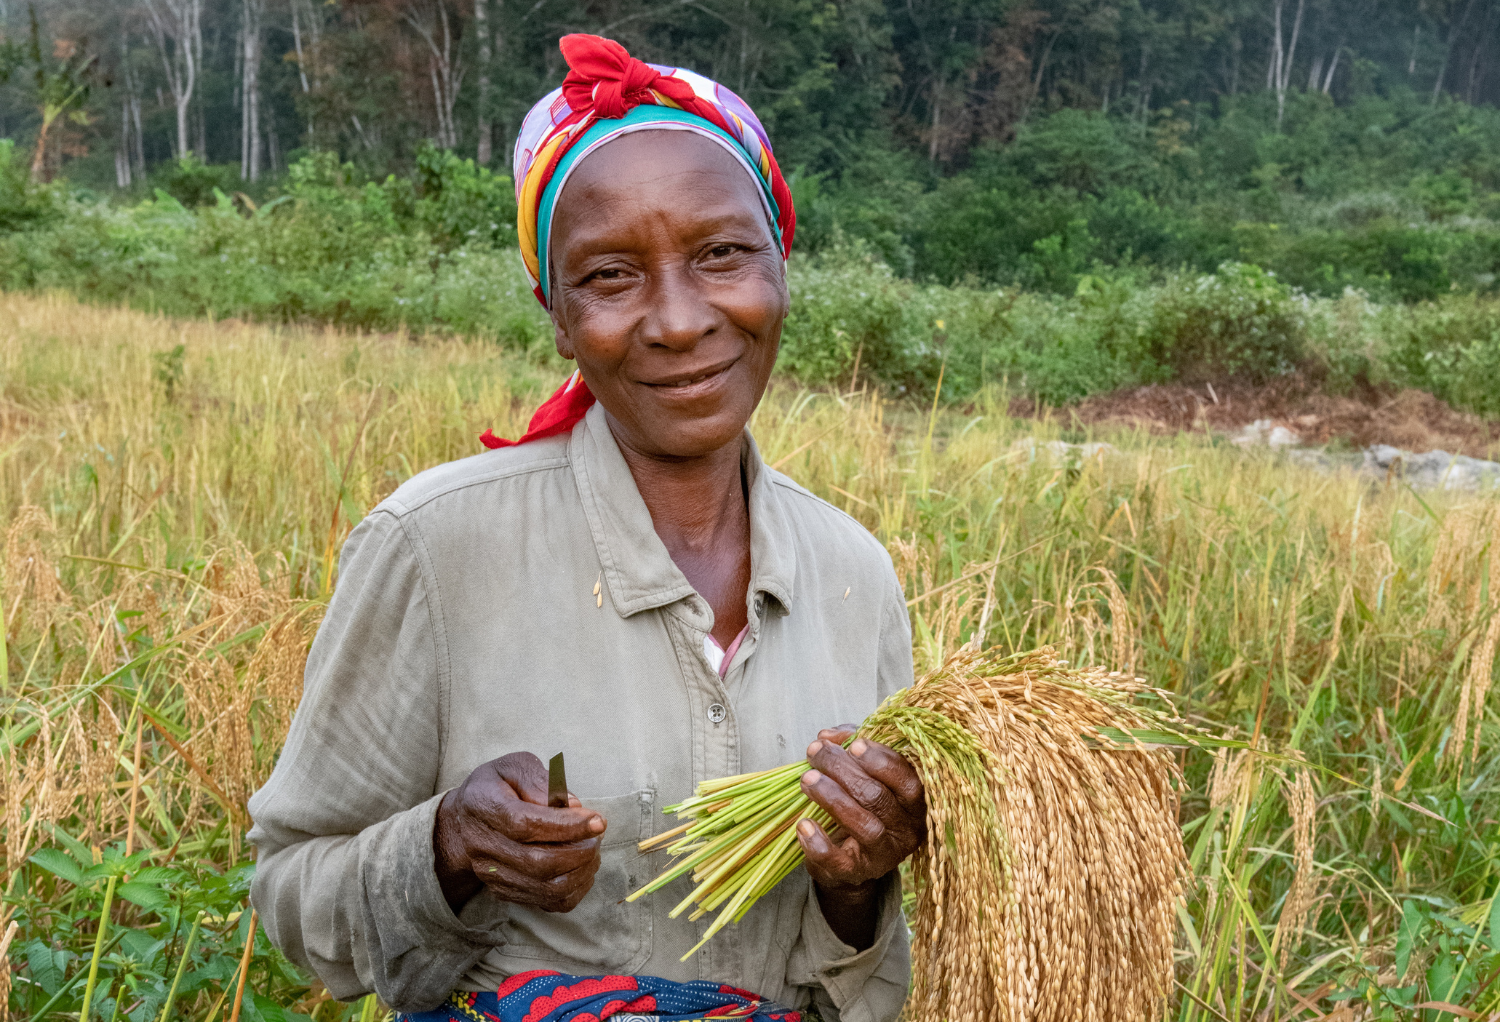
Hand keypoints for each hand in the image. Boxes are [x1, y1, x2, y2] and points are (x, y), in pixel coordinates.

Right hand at [433, 752, 606, 913]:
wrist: (463, 822)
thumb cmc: (496, 788)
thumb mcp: (514, 767)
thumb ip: (540, 781)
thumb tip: (571, 805)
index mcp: (484, 807)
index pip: (526, 824)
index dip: (567, 825)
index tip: (597, 820)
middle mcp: (483, 846)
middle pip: (537, 861)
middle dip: (580, 850)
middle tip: (597, 834)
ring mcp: (493, 874)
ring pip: (546, 887)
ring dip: (581, 871)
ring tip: (592, 848)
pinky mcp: (506, 892)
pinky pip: (548, 903)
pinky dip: (576, 889)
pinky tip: (583, 867)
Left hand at [797, 726, 925, 948]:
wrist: (850, 859)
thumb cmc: (861, 804)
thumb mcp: (861, 771)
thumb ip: (849, 746)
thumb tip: (827, 735)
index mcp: (915, 802)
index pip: (909, 779)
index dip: (881, 760)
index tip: (854, 744)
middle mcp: (908, 830)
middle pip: (878, 797)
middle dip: (844, 771)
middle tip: (816, 753)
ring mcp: (885, 854)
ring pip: (864, 825)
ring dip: (832, 798)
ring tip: (807, 779)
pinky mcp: (858, 873)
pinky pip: (839, 859)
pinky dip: (819, 842)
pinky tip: (803, 824)